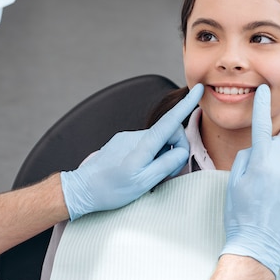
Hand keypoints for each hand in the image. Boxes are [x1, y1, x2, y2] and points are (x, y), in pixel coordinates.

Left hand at [61, 84, 203, 220]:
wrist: (81, 189)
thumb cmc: (110, 190)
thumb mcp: (143, 183)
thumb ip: (165, 165)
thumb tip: (180, 151)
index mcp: (142, 147)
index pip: (169, 122)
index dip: (186, 106)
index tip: (198, 89)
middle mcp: (134, 137)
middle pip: (167, 135)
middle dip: (174, 150)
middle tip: (167, 174)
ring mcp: (126, 138)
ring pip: (156, 142)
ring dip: (160, 156)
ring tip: (149, 176)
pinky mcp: (121, 142)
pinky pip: (144, 145)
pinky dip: (149, 156)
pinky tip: (138, 172)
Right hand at [221, 84, 279, 277]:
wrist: (257, 246)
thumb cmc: (239, 214)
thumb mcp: (233, 182)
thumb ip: (245, 158)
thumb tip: (256, 150)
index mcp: (261, 162)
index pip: (262, 127)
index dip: (262, 107)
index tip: (264, 91)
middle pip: (275, 146)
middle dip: (266, 153)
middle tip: (254, 177)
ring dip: (276, 170)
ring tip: (265, 195)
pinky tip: (276, 202)